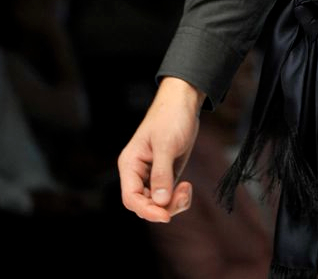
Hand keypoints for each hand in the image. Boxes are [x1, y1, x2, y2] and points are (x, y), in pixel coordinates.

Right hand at [117, 76, 204, 221]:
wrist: (183, 102)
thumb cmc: (170, 117)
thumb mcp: (166, 144)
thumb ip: (162, 173)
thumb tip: (161, 202)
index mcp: (130, 164)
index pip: (131, 197)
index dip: (146, 210)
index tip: (165, 215)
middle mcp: (137, 173)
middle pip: (144, 204)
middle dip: (163, 207)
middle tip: (183, 195)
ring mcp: (151, 175)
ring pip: (157, 204)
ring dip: (173, 204)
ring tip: (187, 189)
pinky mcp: (165, 175)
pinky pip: (167, 197)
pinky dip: (177, 198)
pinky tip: (187, 187)